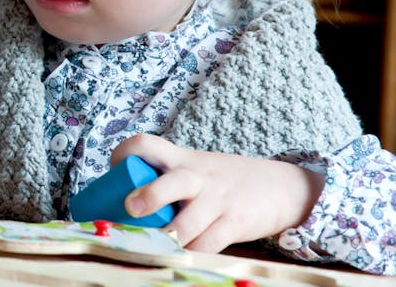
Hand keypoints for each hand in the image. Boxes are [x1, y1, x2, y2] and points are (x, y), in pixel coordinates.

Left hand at [111, 134, 323, 251]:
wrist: (281, 187)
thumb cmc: (223, 181)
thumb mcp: (195, 169)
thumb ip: (164, 180)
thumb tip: (120, 205)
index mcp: (180, 159)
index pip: (146, 144)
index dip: (125, 153)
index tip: (113, 169)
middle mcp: (198, 177)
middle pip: (172, 182)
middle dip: (150, 196)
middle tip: (131, 209)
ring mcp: (218, 200)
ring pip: (189, 222)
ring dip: (168, 237)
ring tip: (155, 245)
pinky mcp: (235, 222)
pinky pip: (209, 242)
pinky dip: (192, 251)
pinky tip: (182, 253)